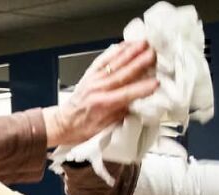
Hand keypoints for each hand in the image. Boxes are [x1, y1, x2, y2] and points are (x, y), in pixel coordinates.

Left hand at [44, 40, 158, 146]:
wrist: (62, 124)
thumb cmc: (81, 128)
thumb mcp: (103, 128)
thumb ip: (120, 114)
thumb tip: (137, 103)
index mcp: (102, 105)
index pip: (126, 94)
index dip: (142, 88)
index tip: (156, 83)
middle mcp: (98, 89)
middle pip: (123, 73)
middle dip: (140, 62)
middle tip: (155, 53)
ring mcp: (93, 79)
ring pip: (114, 63)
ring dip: (130, 51)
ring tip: (144, 43)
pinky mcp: (90, 74)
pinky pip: (103, 59)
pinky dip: (115, 51)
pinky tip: (125, 44)